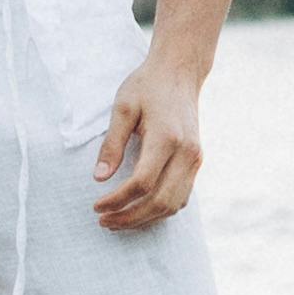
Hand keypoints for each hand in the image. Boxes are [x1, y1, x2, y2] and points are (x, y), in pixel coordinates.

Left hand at [94, 51, 207, 230]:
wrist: (179, 73)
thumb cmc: (147, 86)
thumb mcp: (122, 108)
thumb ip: (111, 144)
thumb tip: (99, 179)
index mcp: (167, 138)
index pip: (142, 183)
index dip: (117, 200)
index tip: (96, 206)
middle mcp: (187, 153)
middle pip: (160, 201)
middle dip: (130, 218)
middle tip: (104, 221)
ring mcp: (195, 159)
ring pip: (173, 205)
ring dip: (145, 219)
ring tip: (118, 221)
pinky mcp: (197, 162)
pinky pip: (181, 197)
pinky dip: (160, 210)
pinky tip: (139, 211)